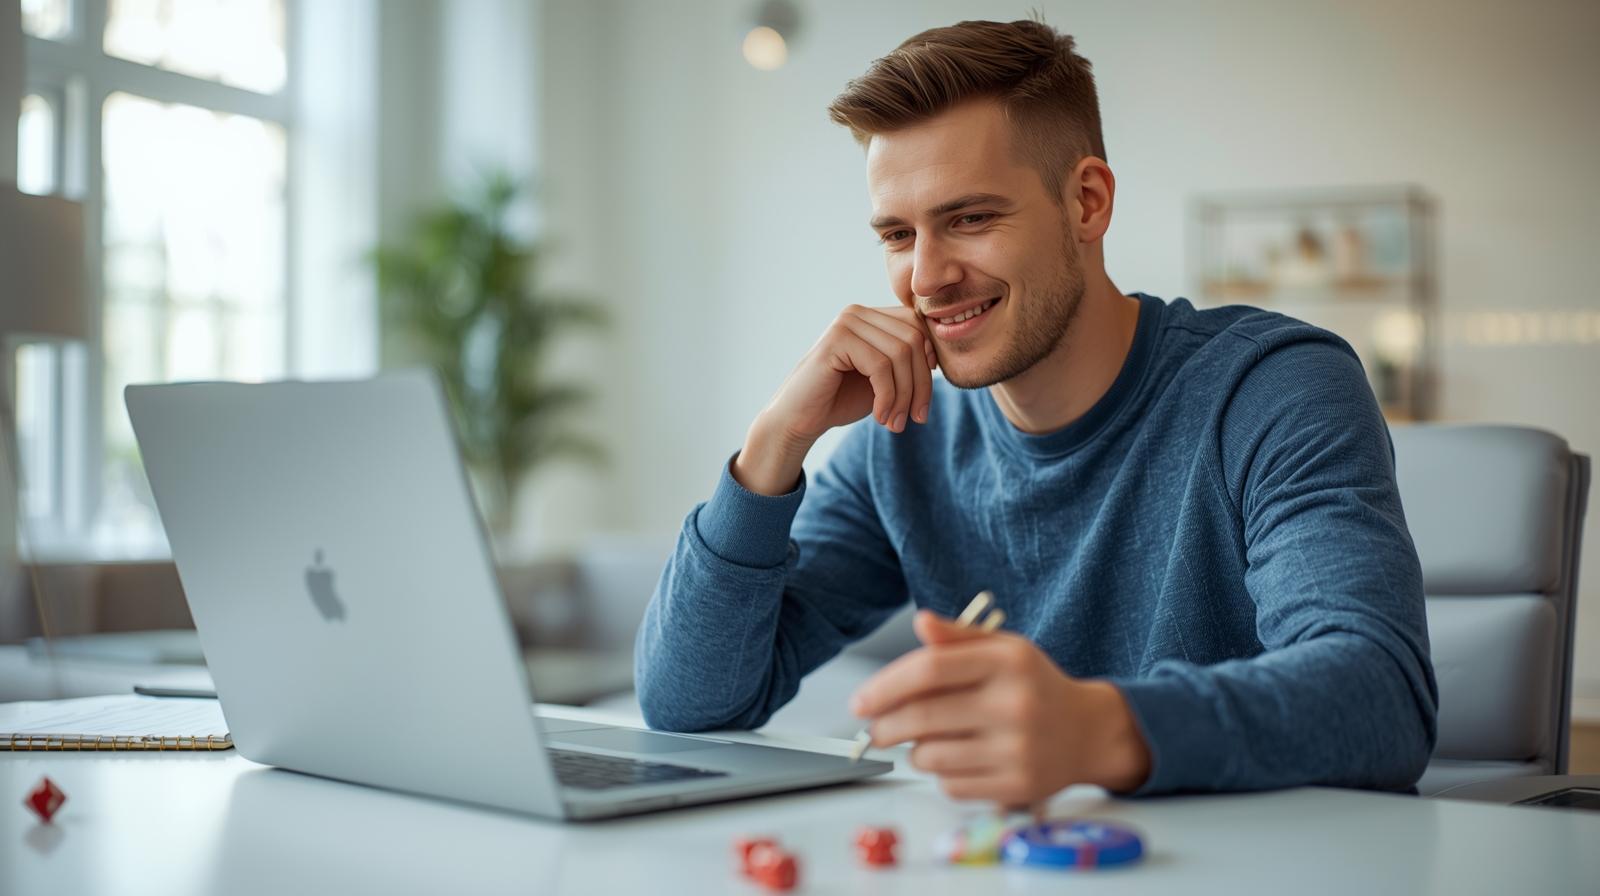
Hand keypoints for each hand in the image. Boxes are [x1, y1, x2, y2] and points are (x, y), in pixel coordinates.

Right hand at [734, 305, 935, 494]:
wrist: (798, 420)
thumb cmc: (840, 400)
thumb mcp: (883, 379)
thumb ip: (907, 362)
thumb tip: (940, 357)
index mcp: (870, 316)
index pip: (918, 328)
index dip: (929, 364)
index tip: (923, 402)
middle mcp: (858, 312)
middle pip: (914, 339)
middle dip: (921, 385)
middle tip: (916, 418)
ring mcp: (846, 323)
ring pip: (901, 354)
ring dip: (904, 396)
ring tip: (896, 423)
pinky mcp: (836, 340)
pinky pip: (881, 366)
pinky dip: (888, 397)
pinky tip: (880, 417)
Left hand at [849, 610, 1151, 808]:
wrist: (1088, 733)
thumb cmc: (1033, 686)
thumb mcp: (1003, 648)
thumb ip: (958, 637)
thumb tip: (921, 622)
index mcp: (1007, 662)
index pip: (930, 669)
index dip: (885, 686)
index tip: (861, 701)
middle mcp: (1014, 705)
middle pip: (922, 717)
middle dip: (884, 726)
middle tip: (874, 729)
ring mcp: (1017, 750)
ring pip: (930, 756)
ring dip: (915, 750)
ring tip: (929, 739)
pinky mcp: (1016, 787)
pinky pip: (950, 785)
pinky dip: (941, 774)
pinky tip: (958, 759)